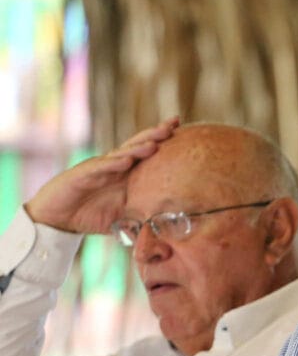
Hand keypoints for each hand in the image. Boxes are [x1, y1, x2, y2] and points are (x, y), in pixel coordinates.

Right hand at [24, 116, 179, 233]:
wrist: (57, 219)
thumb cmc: (89, 215)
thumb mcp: (122, 218)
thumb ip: (142, 220)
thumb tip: (166, 232)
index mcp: (125, 174)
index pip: (147, 154)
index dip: (163, 141)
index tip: (182, 129)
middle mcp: (114, 167)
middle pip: (137, 146)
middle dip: (155, 134)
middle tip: (174, 123)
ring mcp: (98, 169)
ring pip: (121, 154)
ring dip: (137, 148)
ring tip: (154, 143)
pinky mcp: (82, 175)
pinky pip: (100, 168)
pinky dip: (113, 164)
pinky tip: (126, 161)